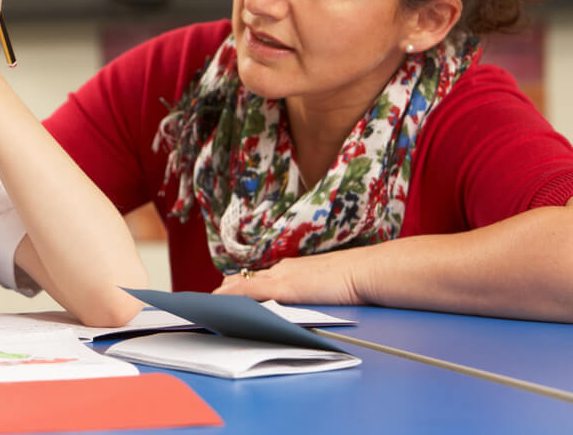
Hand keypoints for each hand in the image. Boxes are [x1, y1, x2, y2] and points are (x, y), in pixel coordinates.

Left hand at [213, 248, 366, 304]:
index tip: (226, 291)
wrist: (365, 271)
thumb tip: (303, 302)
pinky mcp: (285, 287)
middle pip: (247, 279)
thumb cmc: (355, 279)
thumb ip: (312, 293)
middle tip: (208, 299)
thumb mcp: (327, 286)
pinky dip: (233, 298)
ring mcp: (283, 277)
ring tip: (206, 303)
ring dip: (225, 295)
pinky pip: (251, 292)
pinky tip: (220, 303)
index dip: (241, 285)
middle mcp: (283, 270)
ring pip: (244, 285)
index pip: (260, 278)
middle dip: (227, 290)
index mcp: (293, 269)